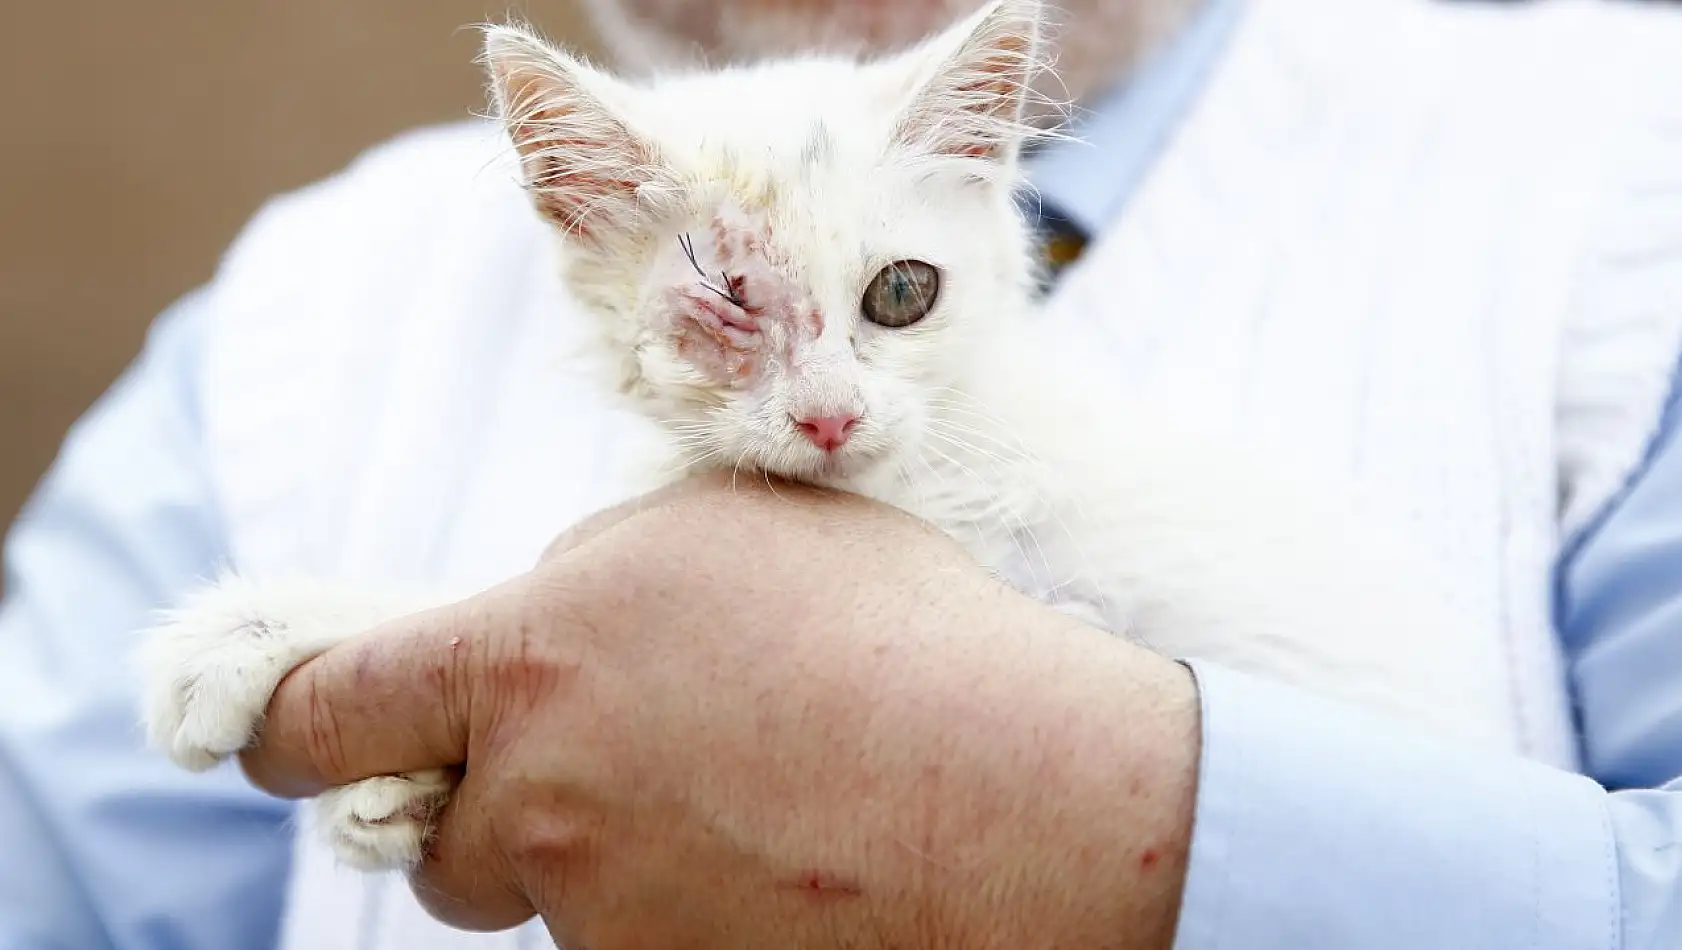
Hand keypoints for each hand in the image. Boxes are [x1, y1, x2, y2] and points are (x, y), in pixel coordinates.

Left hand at [239, 472, 1201, 948]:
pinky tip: (771, 855)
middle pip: (435, 836)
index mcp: (528, 650)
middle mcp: (537, 792)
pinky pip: (626, 939)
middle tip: (603, 768)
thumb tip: (534, 612)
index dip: (286, 724)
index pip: (318, 711)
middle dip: (494, 805)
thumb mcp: (724, 530)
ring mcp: (598, 907)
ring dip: (594, 858)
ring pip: (542, 896)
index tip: (288, 734)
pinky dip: (672, 906)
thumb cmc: (894, 632)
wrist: (1024, 795)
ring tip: (736, 800)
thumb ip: (588, 566)